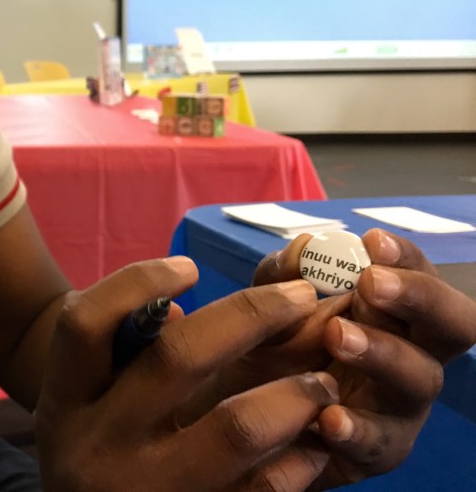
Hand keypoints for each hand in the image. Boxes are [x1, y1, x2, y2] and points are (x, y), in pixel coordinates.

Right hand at [34, 257, 337, 490]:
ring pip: (238, 427)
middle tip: (302, 295)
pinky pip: (264, 490)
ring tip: (323, 378)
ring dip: (294, 392)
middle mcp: (98, 447)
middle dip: (251, 315)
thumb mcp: (83, 413)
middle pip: (177, 358)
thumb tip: (179, 308)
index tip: (191, 267)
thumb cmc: (96, 461)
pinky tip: (312, 444)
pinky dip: (299, 460)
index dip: (138, 282)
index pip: (84, 324)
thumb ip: (120, 358)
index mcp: (64, 405)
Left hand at [253, 228, 475, 487]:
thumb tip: (304, 246)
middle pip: (451, 325)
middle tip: (371, 283)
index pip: (417, 275)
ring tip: (338, 335)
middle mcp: (408, 352)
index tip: (372, 241)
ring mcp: (398, 404)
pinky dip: (357, 429)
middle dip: (420, 298)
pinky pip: (379, 443)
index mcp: (388, 310)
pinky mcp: (376, 450)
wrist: (240, 417)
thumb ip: (280, 278)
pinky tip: (328, 416)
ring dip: (383, 353)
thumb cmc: (270, 349)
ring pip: (419, 379)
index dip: (405, 257)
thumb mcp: (267, 307)